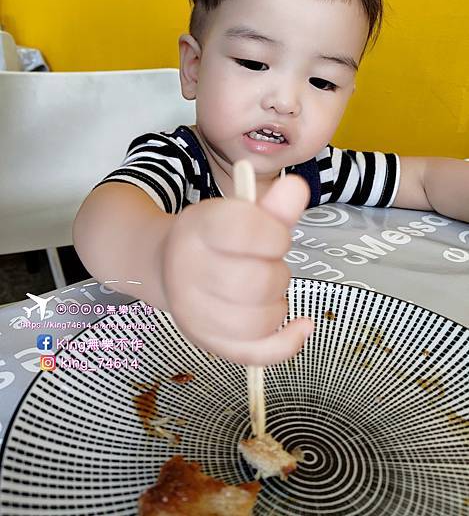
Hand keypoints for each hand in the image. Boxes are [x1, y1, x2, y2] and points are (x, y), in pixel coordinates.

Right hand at [160, 174, 313, 364]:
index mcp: (197, 228)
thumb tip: (298, 188)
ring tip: (268, 290)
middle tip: (268, 264)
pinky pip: (255, 354)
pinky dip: (287, 343)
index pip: (244, 231)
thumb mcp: (239, 213)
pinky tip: (302, 326)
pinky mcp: (208, 342)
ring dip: (278, 304)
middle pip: (256, 282)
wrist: (170, 265)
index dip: (274, 234)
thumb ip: (272, 205)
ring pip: (258, 321)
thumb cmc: (215, 238)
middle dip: (277, 272)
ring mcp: (194, 312)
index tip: (275, 235)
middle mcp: (188, 272)